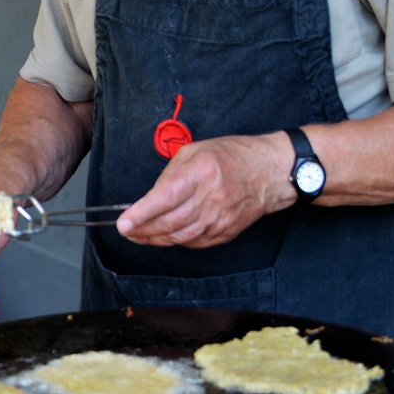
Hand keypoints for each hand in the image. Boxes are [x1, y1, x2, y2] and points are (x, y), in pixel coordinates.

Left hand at [115, 133, 294, 247]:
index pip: (165, 198)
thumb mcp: (196, 151)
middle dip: (142, 230)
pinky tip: (165, 236)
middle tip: (126, 231)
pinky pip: (195, 242)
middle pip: (169, 222)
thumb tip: (150, 197)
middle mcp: (211, 198)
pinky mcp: (227, 231)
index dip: (141, 214)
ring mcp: (221, 218)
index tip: (122, 224)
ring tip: (139, 236)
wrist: (271, 171)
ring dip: (156, 239)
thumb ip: (171, 173)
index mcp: (201, 172)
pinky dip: (177, 241)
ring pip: (180, 237)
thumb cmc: (232, 155)